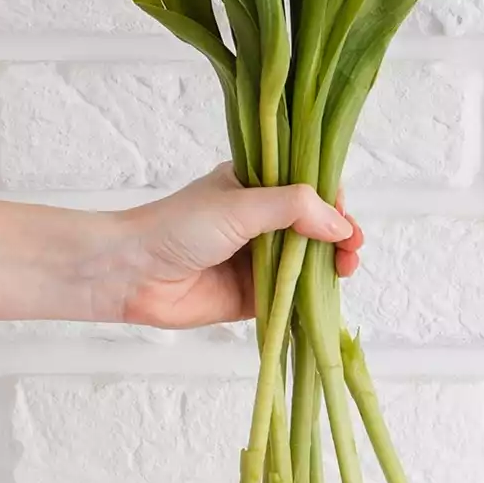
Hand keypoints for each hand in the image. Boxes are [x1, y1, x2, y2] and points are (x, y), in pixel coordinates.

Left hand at [102, 164, 366, 328]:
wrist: (131, 274)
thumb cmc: (179, 227)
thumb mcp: (242, 205)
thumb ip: (294, 208)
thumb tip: (341, 226)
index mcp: (257, 186)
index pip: (309, 189)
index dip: (333, 201)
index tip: (346, 216)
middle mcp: (262, 221)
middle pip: (315, 227)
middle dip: (339, 236)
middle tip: (352, 248)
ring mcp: (259, 259)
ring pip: (308, 261)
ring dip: (332, 265)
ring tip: (346, 269)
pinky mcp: (254, 296)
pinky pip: (292, 295)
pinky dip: (313, 296)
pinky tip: (328, 295)